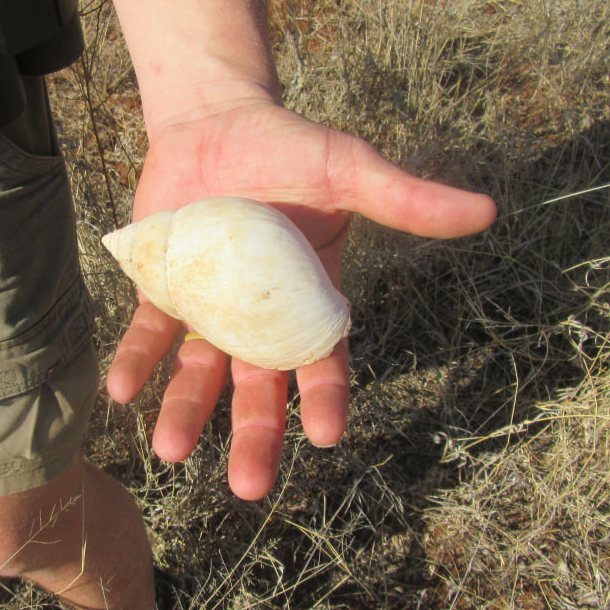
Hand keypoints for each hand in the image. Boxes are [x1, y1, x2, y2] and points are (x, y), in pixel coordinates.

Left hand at [105, 96, 496, 500]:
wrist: (216, 121)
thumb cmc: (290, 147)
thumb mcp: (349, 169)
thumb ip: (405, 198)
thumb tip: (486, 210)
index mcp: (311, 303)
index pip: (322, 361)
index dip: (324, 397)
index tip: (326, 434)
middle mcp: (259, 320)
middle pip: (259, 389)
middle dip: (254, 436)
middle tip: (249, 488)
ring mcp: (209, 312)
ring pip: (199, 373)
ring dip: (186, 411)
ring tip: (168, 449)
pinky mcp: (164, 293)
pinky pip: (149, 335)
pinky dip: (137, 361)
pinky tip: (123, 390)